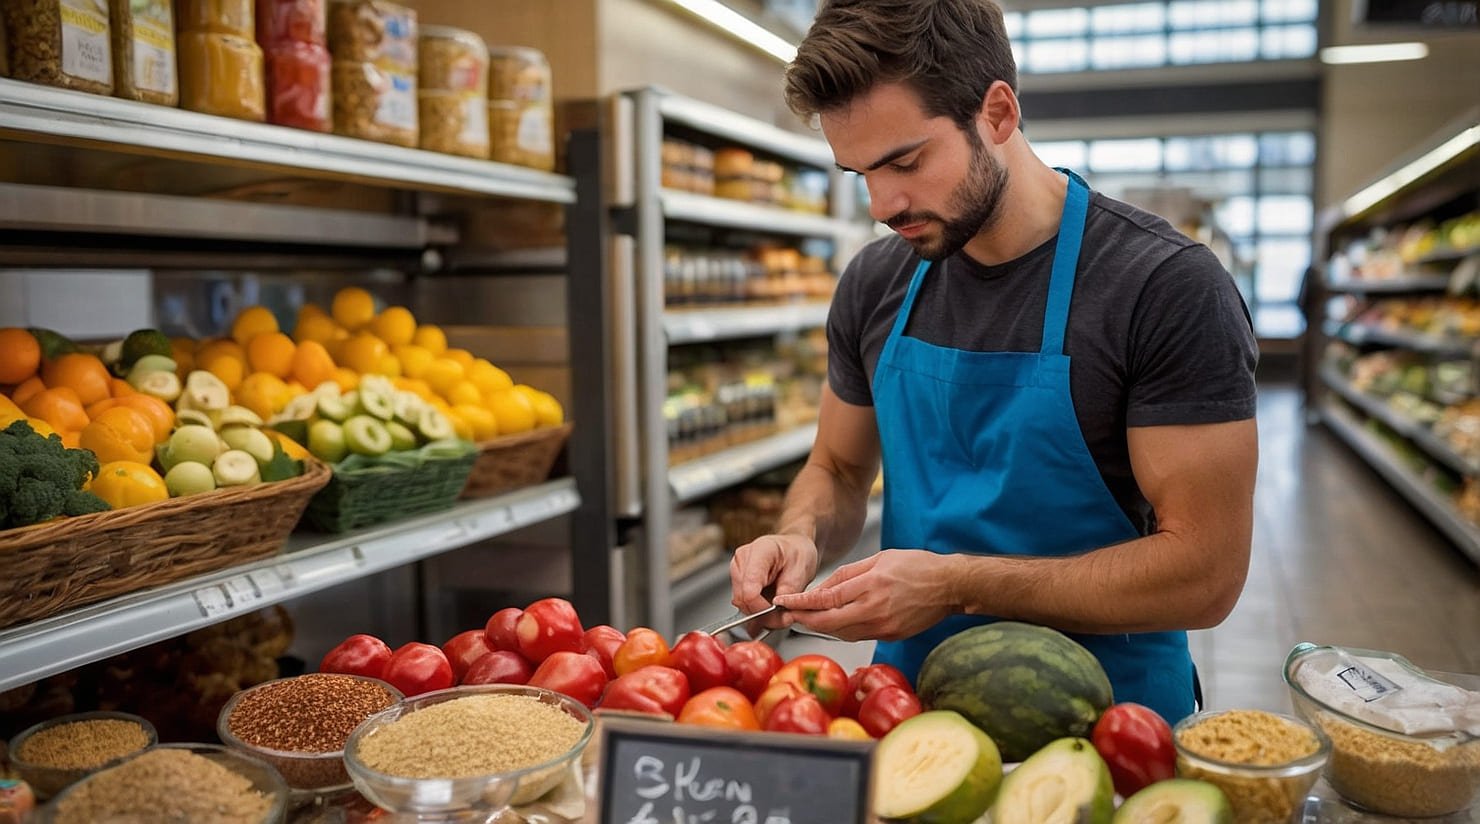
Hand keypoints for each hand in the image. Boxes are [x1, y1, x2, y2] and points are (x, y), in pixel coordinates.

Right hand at [731, 533, 819, 628]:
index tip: (780, 614)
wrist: (793, 548)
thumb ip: (788, 592)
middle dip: (763, 613)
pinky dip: (756, 609)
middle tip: (783, 617)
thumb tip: (777, 613)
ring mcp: (737, 569)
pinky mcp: (737, 580)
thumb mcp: (802, 571)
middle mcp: (743, 559)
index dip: (763, 608)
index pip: (749, 589)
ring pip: (741, 603)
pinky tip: (770, 606)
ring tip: (779, 610)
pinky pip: (742, 602)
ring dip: (759, 613)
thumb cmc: (798, 553)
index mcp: (760, 551)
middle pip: (743, 598)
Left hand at [771, 549, 955, 640]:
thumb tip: (822, 588)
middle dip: (804, 619)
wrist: (950, 586)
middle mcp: (875, 608)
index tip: (784, 602)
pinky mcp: (890, 636)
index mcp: (871, 584)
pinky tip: (835, 622)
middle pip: (828, 621)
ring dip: (821, 626)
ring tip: (807, 617)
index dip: (802, 602)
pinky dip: (842, 629)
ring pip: (841, 632)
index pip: (826, 598)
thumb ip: (848, 574)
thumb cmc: (918, 566)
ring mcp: (883, 626)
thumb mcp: (880, 558)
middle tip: (788, 615)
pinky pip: (858, 635)